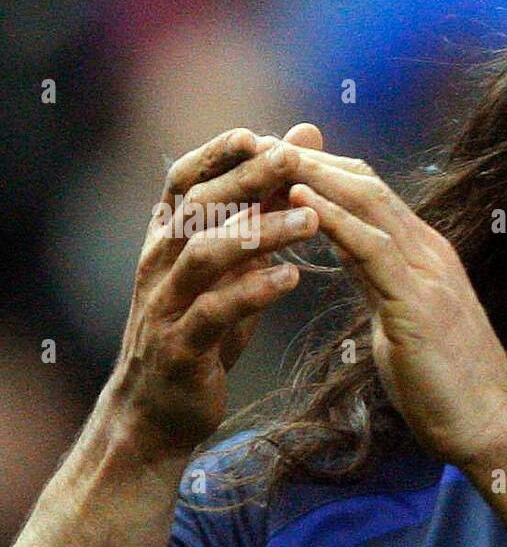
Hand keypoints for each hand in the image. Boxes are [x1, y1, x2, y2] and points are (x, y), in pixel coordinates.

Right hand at [105, 123, 326, 454]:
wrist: (157, 411)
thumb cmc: (203, 327)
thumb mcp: (233, 265)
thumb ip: (262, 206)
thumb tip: (299, 142)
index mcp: (168, 239)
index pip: (186, 180)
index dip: (219, 153)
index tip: (263, 134)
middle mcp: (160, 263)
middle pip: (198, 207)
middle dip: (244, 179)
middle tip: (294, 158)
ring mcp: (166, 305)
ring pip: (206, 254)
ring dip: (259, 232)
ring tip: (310, 220)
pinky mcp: (181, 348)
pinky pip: (214, 313)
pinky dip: (252, 292)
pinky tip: (291, 279)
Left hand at [278, 145, 506, 469]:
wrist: (491, 430)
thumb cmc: (446, 388)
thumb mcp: (402, 320)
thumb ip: (378, 282)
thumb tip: (349, 258)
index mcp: (425, 256)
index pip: (369, 193)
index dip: (320, 170)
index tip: (269, 159)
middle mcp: (431, 252)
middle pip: (365, 183)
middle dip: (309, 160)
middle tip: (255, 143)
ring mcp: (430, 273)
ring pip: (369, 203)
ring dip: (314, 176)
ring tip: (265, 157)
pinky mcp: (421, 303)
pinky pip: (374, 248)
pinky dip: (335, 219)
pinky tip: (299, 202)